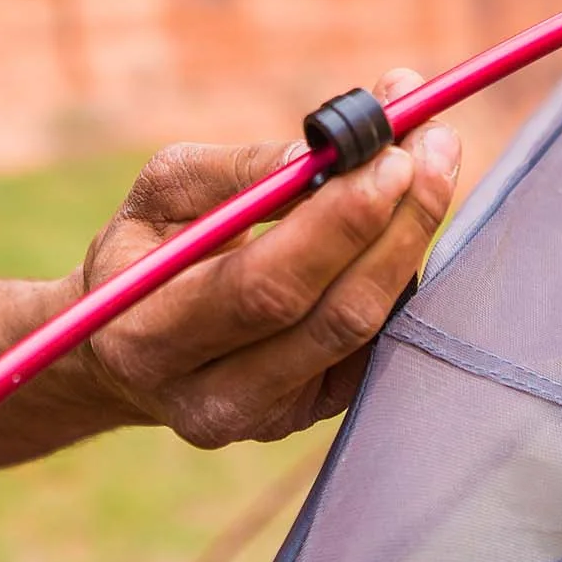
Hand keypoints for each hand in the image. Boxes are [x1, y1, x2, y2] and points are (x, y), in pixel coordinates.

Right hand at [76, 69, 458, 447]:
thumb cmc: (145, 249)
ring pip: (368, 331)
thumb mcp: (161, 193)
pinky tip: (406, 214)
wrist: (126, 347)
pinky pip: (379, 340)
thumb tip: (329, 149)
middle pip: (335, 316)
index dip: (339, 222)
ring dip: (412, 237)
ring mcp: (270, 418)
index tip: (391, 153)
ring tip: (435, 158)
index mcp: (149, 336)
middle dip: (397, 223)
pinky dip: (401, 268)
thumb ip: (240, 170)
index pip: (266, 285)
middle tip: (434, 143)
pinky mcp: (315, 412)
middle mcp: (210, 399)